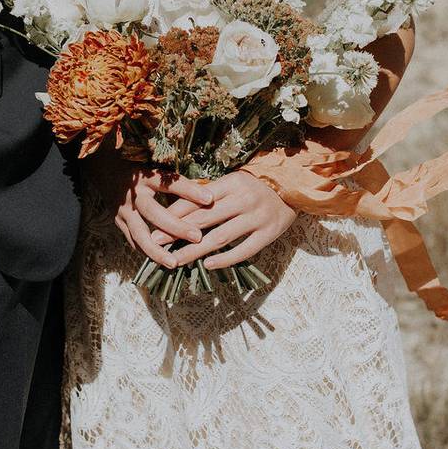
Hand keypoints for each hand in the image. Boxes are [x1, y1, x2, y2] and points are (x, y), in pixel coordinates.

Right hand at [87, 154, 213, 268]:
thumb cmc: (141, 171)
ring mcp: (124, 210)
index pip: (170, 183)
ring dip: (156, 250)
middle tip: (197, 236)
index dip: (189, 190)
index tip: (209, 198)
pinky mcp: (118, 222)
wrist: (107, 170)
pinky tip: (161, 261)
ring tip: (174, 263)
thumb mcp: (158, 171)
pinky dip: (146, 252)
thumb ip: (180, 185)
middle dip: (176, 226)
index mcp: (147, 178)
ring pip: (140, 234)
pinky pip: (133, 241)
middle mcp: (134, 195)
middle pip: (154, 212)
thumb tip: (209, 196)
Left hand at [151, 171, 295, 269]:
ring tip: (176, 260)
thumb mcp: (232, 183)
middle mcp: (243, 199)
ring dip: (195, 251)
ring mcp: (257, 217)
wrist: (293, 189)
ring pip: (220, 237)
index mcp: (231, 183)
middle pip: (204, 219)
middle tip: (156, 244)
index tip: (154, 226)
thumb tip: (174, 209)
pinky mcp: (269, 233)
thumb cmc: (254, 187)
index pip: (196, 200)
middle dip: (176, 233)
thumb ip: (208, 195)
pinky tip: (208, 266)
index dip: (174, 215)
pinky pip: (244, 250)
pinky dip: (225, 259)